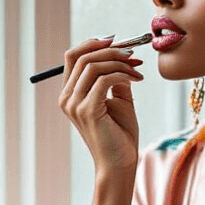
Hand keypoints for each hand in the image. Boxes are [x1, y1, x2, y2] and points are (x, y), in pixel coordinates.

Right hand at [59, 36, 143, 174]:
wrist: (120, 163)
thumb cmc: (120, 134)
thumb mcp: (118, 99)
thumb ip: (115, 78)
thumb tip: (122, 56)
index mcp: (70, 93)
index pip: (73, 56)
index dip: (93, 43)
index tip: (117, 41)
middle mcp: (67, 98)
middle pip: (82, 56)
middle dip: (110, 50)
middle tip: (133, 54)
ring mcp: (74, 105)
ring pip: (93, 65)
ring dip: (119, 62)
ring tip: (137, 70)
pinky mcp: (87, 110)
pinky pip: (104, 80)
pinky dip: (122, 74)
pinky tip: (136, 80)